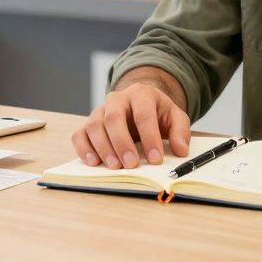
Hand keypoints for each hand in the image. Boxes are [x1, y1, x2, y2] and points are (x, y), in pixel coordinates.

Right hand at [71, 70, 190, 168]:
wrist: (140, 104)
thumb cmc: (157, 113)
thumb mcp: (175, 117)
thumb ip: (180, 132)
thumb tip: (181, 151)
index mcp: (141, 94)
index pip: (143, 114)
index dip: (149, 137)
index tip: (156, 159)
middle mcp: (117, 99)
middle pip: (114, 117)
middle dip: (122, 142)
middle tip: (131, 164)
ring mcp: (100, 110)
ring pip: (94, 125)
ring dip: (103, 148)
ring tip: (115, 166)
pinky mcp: (88, 123)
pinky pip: (80, 134)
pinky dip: (83, 148)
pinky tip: (93, 162)